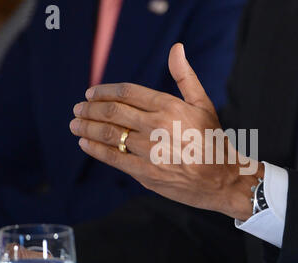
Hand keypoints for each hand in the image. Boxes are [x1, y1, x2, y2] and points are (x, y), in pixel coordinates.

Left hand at [70, 43, 263, 220]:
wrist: (222, 179)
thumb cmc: (213, 140)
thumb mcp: (203, 104)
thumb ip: (185, 77)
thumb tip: (176, 48)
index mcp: (170, 107)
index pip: (127, 93)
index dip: (104, 91)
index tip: (91, 93)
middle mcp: (157, 126)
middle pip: (113, 112)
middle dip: (90, 108)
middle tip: (78, 108)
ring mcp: (150, 151)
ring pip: (108, 134)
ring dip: (86, 127)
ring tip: (75, 124)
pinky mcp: (145, 173)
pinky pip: (113, 158)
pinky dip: (95, 149)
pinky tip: (85, 144)